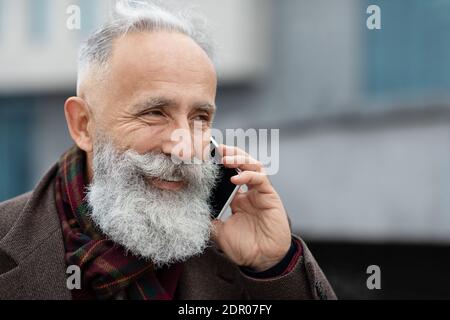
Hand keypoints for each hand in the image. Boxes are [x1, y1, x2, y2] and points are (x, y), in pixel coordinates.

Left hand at [211, 145, 291, 271]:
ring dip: (240, 158)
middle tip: (216, 148)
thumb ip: (209, 220)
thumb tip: (192, 211)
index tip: (206, 157)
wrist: (263, 261)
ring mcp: (260, 193)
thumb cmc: (244, 247)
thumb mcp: (219, 233)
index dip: (220, 164)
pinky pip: (260, 179)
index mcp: (237, 198)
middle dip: (231, 153)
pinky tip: (236, 178)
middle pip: (242, 163)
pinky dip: (248, 175)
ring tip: (225, 157)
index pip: (228, 174)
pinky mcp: (270, 197)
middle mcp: (249, 192)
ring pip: (253, 165)